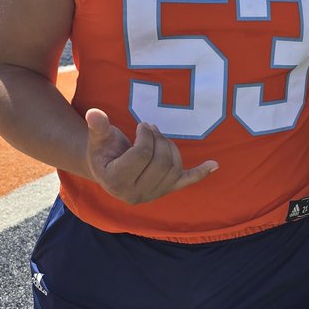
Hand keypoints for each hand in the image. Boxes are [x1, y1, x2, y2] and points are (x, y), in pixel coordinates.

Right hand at [85, 108, 216, 203]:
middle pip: (160, 162)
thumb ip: (98, 127)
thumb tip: (94, 113)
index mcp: (116, 182)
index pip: (142, 155)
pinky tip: (214, 164)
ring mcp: (153, 194)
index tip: (143, 125)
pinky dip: (200, 173)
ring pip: (173, 167)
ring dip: (170, 146)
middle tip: (151, 127)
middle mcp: (136, 194)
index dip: (145, 135)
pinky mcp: (165, 190)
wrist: (107, 169)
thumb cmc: (102, 152)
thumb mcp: (97, 139)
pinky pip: (186, 182)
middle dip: (158, 139)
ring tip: (159, 135)